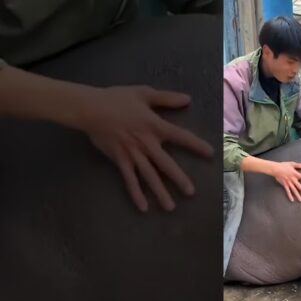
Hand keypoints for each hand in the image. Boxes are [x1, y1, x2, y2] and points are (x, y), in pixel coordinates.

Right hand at [0, 68, 212, 211]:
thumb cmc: (117, 99)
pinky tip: (143, 207)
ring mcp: (133, 154)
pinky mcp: (119, 160)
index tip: (210, 154)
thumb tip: (188, 99)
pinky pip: (129, 179)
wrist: (90, 108)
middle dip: (179, 179)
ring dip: (160, 192)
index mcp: (155, 126)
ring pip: (149, 176)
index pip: (180, 137)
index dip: (196, 145)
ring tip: (170, 207)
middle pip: (166, 164)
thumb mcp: (144, 93)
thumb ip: (166, 98)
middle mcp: (146, 143)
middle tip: (191, 193)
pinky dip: (135, 193)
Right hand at [270, 161, 300, 202]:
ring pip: (294, 190)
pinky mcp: (284, 185)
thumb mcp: (292, 164)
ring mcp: (288, 183)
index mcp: (295, 174)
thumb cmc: (284, 165)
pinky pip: (288, 191)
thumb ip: (299, 165)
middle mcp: (293, 180)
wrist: (276, 169)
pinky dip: (290, 196)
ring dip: (297, 195)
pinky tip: (292, 200)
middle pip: (299, 186)